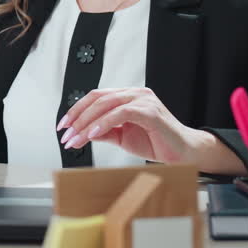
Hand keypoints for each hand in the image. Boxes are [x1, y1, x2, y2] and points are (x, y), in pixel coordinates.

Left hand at [56, 87, 244, 174]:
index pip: (96, 97)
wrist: (183, 153)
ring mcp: (143, 100)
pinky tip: (94, 134)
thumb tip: (82, 132)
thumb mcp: (122, 137)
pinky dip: (104, 123)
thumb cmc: (157, 142)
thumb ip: (104, 132)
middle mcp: (135, 94)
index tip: (63, 126)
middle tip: (66, 134)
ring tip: (76, 138)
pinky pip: (122, 113)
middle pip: (97, 99)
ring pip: (106, 105)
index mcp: (127, 97)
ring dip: (87, 123)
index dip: (76, 110)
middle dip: (77, 118)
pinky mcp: (150, 111)